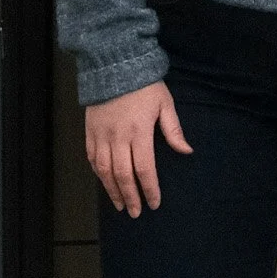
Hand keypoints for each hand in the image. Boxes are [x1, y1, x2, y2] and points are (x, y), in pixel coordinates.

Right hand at [85, 81, 192, 217]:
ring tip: (119, 205)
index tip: (154, 203)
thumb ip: (173, 130)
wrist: (113, 64)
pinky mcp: (90, 131)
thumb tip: (186, 151)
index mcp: (139, 132)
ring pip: (104, 171)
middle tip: (135, 212)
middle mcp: (118, 137)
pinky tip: (105, 183)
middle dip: (130, 196)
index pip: (145, 169)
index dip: (149, 189)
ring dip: (112, 190)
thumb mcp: (165, 104)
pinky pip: (92, 158)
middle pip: (123, 175)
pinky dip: (98, 173)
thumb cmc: (144, 85)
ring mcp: (101, 135)